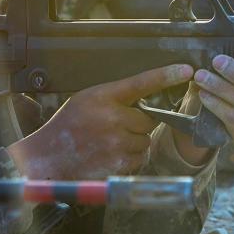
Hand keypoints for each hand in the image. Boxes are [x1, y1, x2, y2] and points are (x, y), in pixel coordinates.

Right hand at [7, 64, 193, 179]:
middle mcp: (112, 118)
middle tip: (117, 127)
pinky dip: (130, 158)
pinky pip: (140, 158)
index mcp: (103, 97)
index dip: (166, 75)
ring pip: (145, 140)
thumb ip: (114, 98)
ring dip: (134, 142)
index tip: (187, 70)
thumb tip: (145, 102)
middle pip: (148, 119)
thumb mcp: (86, 100)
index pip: (141, 83)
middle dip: (138, 124)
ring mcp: (117, 142)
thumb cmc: (67, 126)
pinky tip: (110, 156)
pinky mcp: (120, 164)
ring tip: (109, 144)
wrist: (47, 157)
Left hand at [175, 55, 233, 161]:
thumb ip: (219, 62)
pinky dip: (216, 104)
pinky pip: (232, 117)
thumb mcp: (214, 70)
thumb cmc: (209, 85)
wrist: (197, 114)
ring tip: (201, 77)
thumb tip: (214, 48)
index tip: (227, 55)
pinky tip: (203, 95)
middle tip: (216, 62)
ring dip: (221, 87)